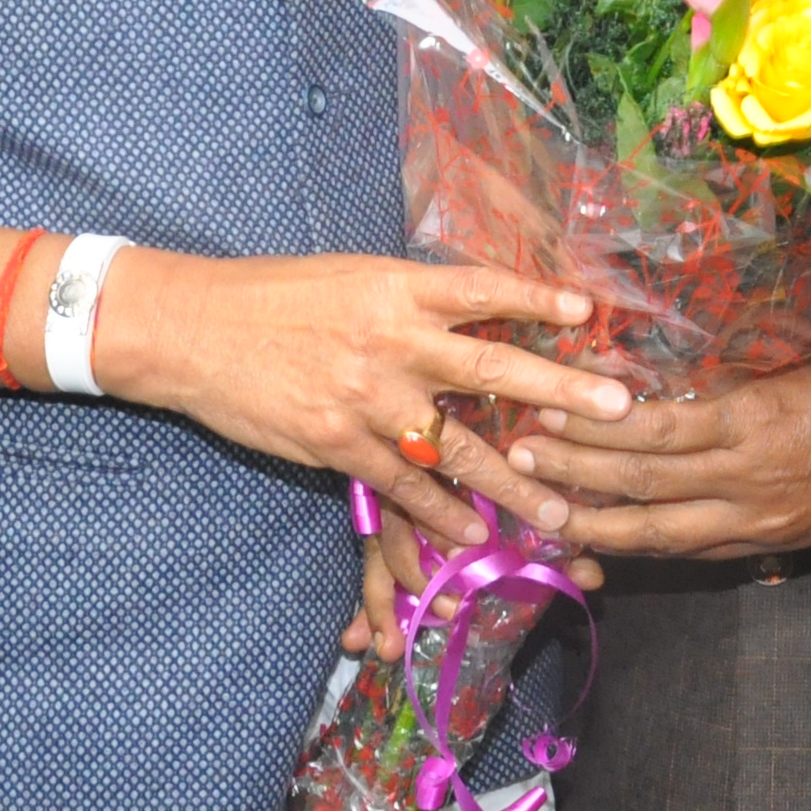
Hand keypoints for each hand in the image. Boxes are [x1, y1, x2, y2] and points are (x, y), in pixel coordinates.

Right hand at [90, 249, 626, 551]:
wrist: (191, 329)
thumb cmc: (271, 297)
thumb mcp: (350, 278)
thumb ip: (410, 299)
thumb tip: (467, 309)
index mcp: (396, 287)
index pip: (483, 288)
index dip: (538, 299)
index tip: (590, 312)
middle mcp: (391, 340)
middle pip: (493, 366)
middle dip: (561, 390)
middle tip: (619, 409)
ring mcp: (366, 395)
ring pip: (455, 445)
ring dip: (514, 481)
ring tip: (560, 511)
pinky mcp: (336, 442)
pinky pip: (401, 485)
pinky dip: (440, 512)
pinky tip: (474, 532)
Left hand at [504, 340, 810, 558]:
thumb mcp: (790, 356)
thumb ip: (721, 369)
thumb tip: (644, 361)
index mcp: (754, 419)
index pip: (655, 429)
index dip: (594, 426)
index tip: (546, 409)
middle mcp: (748, 479)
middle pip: (643, 484)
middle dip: (574, 473)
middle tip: (517, 457)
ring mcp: (757, 521)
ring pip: (658, 534)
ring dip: (593, 523)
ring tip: (541, 510)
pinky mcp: (766, 544)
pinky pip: (690, 553)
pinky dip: (639, 547)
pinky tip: (598, 540)